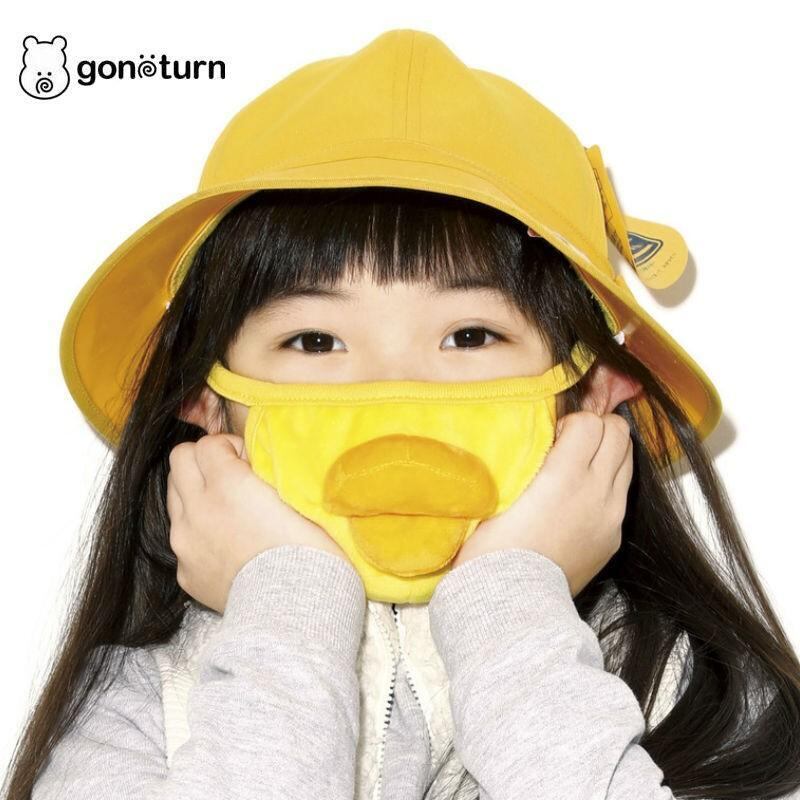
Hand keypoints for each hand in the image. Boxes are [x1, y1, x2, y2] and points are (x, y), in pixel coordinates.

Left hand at [166, 433, 352, 612]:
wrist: (296, 612)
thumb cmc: (308, 551)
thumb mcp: (295, 496)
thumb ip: (265, 472)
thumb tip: (250, 463)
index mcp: (226, 483)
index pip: (207, 443)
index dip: (229, 447)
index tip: (248, 462)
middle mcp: (197, 508)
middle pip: (178, 461)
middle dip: (203, 463)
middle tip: (231, 478)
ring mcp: (185, 543)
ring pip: (173, 497)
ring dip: (196, 495)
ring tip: (229, 512)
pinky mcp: (185, 572)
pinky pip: (182, 538)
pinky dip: (199, 533)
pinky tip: (228, 547)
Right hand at [450, 411, 633, 596]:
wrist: (512, 601)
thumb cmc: (493, 545)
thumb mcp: (501, 489)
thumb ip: (529, 455)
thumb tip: (547, 435)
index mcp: (566, 475)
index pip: (590, 421)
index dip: (570, 422)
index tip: (552, 436)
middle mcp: (598, 491)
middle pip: (618, 432)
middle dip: (597, 429)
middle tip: (570, 444)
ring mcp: (611, 516)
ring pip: (627, 459)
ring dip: (606, 454)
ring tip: (577, 468)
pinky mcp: (614, 537)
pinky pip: (620, 493)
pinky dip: (606, 485)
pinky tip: (579, 500)